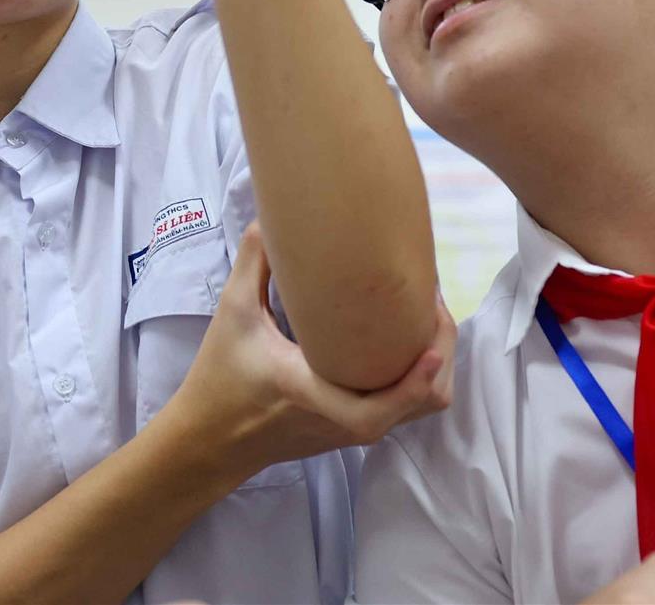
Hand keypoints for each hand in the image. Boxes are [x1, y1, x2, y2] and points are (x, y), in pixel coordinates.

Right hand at [171, 224, 452, 479]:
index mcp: (309, 391)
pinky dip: (420, 378)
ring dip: (436, 367)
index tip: (428, 348)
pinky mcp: (355, 428)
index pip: (374, 410)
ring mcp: (352, 428)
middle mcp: (341, 418)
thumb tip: (270, 217)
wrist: (213, 437)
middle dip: (441, 357)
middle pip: (419, 406)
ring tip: (426, 318)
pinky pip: (406, 409)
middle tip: (432, 304)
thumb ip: (253, 264)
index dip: (411, 385)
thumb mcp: (232, 314)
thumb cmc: (221, 376)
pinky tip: (407, 340)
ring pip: (420, 410)